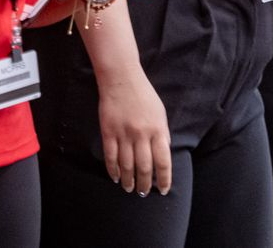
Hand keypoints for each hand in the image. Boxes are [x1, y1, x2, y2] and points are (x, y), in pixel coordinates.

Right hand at [97, 69, 172, 195]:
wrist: (121, 78)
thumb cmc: (143, 95)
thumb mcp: (160, 113)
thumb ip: (163, 134)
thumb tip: (164, 153)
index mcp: (157, 130)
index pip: (163, 161)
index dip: (164, 179)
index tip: (163, 190)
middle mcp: (141, 134)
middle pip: (144, 167)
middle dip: (145, 184)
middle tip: (143, 193)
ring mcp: (124, 133)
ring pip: (126, 165)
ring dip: (129, 180)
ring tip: (130, 189)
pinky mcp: (108, 131)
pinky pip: (110, 156)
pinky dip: (113, 170)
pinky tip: (115, 177)